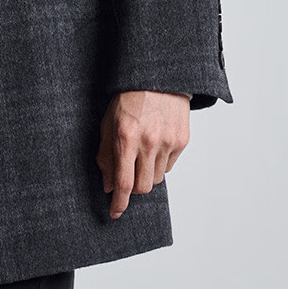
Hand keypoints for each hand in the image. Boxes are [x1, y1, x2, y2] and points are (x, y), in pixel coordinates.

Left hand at [96, 90, 189, 218]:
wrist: (158, 75)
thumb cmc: (128, 97)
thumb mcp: (108, 122)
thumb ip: (105, 155)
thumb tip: (108, 185)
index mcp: (127, 137)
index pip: (123, 182)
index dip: (118, 203)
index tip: (115, 213)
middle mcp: (149, 142)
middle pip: (142, 186)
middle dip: (133, 187)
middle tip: (127, 175)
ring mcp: (168, 141)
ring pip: (157, 178)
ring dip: (146, 174)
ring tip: (141, 153)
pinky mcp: (182, 140)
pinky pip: (169, 166)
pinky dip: (160, 163)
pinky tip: (154, 145)